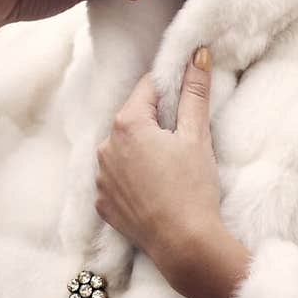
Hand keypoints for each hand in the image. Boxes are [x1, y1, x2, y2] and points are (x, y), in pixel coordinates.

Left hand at [95, 46, 221, 274]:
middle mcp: (105, 147)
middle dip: (155, 125)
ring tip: (169, 172)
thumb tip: (196, 54)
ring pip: (123, 151)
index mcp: (127, 124)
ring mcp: (100, 177)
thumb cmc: (192, 187)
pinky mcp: (102, 202)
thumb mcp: (197, 136)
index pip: (147, 89)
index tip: (184, 100)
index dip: (169, 91)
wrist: (183, 243)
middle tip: (181, 144)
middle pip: (133, 121)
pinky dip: (132, 180)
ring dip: (141, 153)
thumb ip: (194, 92)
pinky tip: (154, 191)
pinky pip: (116, 180)